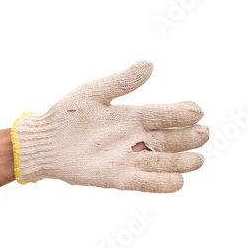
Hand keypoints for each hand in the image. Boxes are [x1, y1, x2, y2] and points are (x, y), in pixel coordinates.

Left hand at [12, 60, 208, 192]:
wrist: (45, 142)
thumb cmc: (67, 115)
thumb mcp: (93, 93)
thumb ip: (122, 82)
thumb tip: (150, 63)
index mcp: (133, 116)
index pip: (165, 114)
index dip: (183, 112)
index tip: (197, 110)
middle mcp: (135, 138)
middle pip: (171, 139)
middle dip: (189, 137)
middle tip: (203, 134)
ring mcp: (129, 160)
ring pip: (164, 162)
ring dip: (182, 161)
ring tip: (197, 159)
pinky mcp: (118, 178)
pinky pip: (146, 183)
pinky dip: (163, 183)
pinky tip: (178, 181)